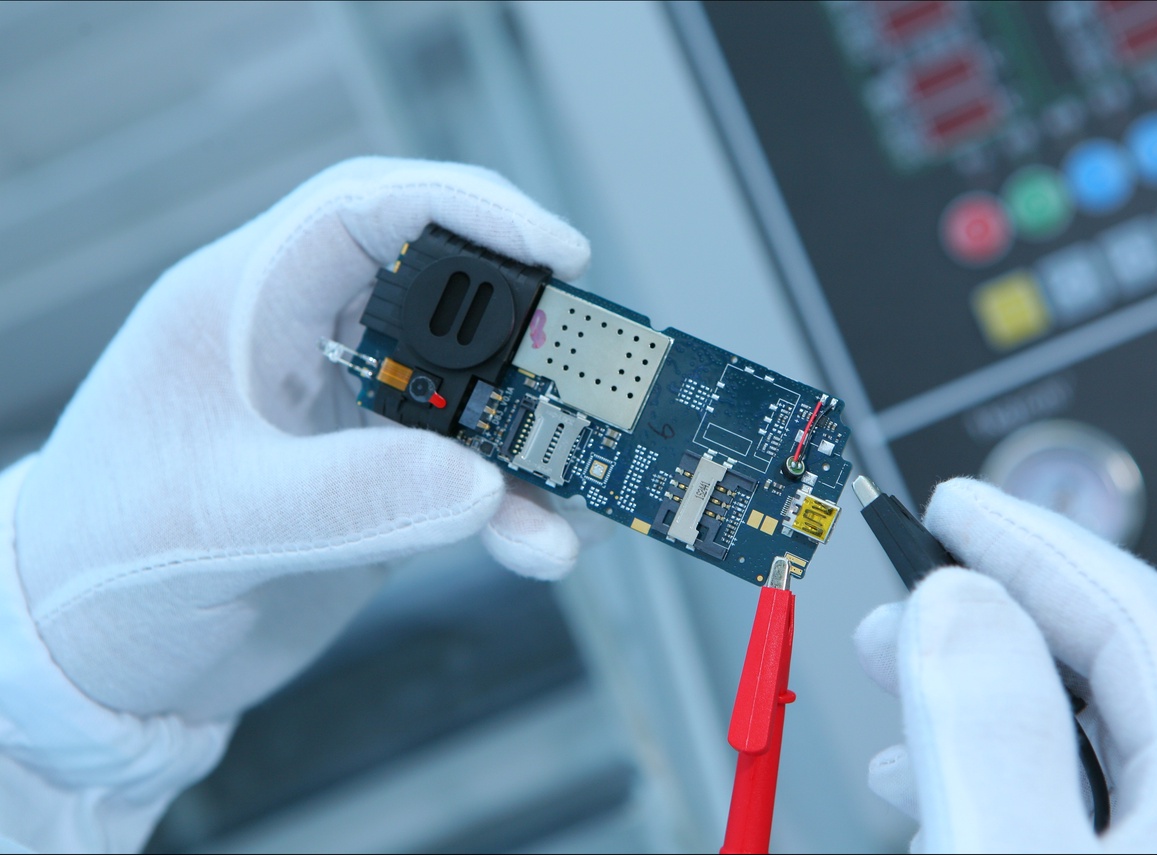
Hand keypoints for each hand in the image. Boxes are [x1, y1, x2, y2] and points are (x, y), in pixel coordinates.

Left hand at [12, 158, 590, 722]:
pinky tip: (542, 541)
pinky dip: (514, 507)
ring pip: (470, 388)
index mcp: (247, 302)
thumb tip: (483, 484)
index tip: (562, 251)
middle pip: (445, 288)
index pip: (368, 210)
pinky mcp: (375, 483)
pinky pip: (467, 475)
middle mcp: (308, 344)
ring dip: (531, 431)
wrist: (89, 660)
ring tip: (578, 475)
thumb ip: (347, 497)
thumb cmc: (101, 562)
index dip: (473, 211)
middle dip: (525, 323)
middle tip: (582, 365)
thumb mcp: (215, 522)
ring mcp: (348, 415)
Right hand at [854, 477, 1156, 851]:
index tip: (954, 509)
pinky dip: (1000, 780)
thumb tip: (959, 606)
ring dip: (978, 705)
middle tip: (903, 604)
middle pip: (1109, 674)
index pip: (1135, 611)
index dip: (1030, 543)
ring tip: (899, 703)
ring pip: (1089, 748)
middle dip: (988, 621)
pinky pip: (1080, 815)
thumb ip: (990, 731)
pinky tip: (940, 797)